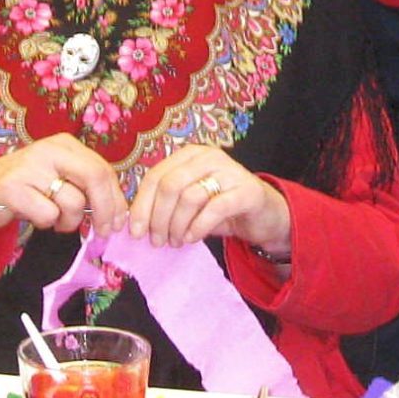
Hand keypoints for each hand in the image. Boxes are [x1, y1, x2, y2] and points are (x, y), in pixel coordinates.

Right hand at [0, 134, 127, 237]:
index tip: (119, 221)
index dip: (116, 198)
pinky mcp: (12, 188)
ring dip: (69, 222)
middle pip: (94, 177)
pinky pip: (47, 215)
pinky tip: (34, 215)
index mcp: (65, 144)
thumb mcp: (58, 175)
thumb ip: (85, 185)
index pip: (103, 169)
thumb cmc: (27, 185)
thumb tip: (118, 214)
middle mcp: (49, 150)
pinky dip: (46, 223)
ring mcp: (30, 167)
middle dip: (105, 210)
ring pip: (72, 202)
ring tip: (53, 218)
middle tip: (103, 231)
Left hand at [129, 145, 287, 253]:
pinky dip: (198, 227)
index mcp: (189, 155)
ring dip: (177, 226)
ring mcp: (229, 170)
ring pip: (189, 197)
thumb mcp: (189, 202)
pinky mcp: (246, 190)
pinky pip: (214, 208)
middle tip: (157, 241)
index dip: (142, 205)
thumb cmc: (220, 208)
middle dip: (158, 217)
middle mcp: (208, 156)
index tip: (136, 232)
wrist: (263, 214)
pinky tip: (192, 238)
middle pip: (169, 185)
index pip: (155, 176)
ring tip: (176, 242)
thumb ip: (166, 204)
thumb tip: (135, 224)